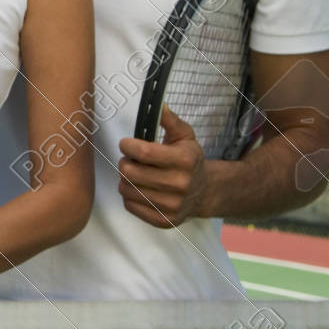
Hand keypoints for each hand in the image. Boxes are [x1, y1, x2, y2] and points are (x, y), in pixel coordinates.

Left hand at [118, 106, 210, 227]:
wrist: (204, 191)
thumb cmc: (189, 160)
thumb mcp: (185, 137)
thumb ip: (171, 121)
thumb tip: (160, 107)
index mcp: (185, 160)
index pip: (143, 152)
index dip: (127, 145)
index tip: (126, 143)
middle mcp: (180, 184)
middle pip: (130, 172)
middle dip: (124, 162)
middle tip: (130, 159)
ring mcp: (173, 205)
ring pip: (127, 189)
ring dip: (125, 179)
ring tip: (135, 174)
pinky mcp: (164, 220)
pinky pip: (130, 205)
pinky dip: (130, 196)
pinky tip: (141, 189)